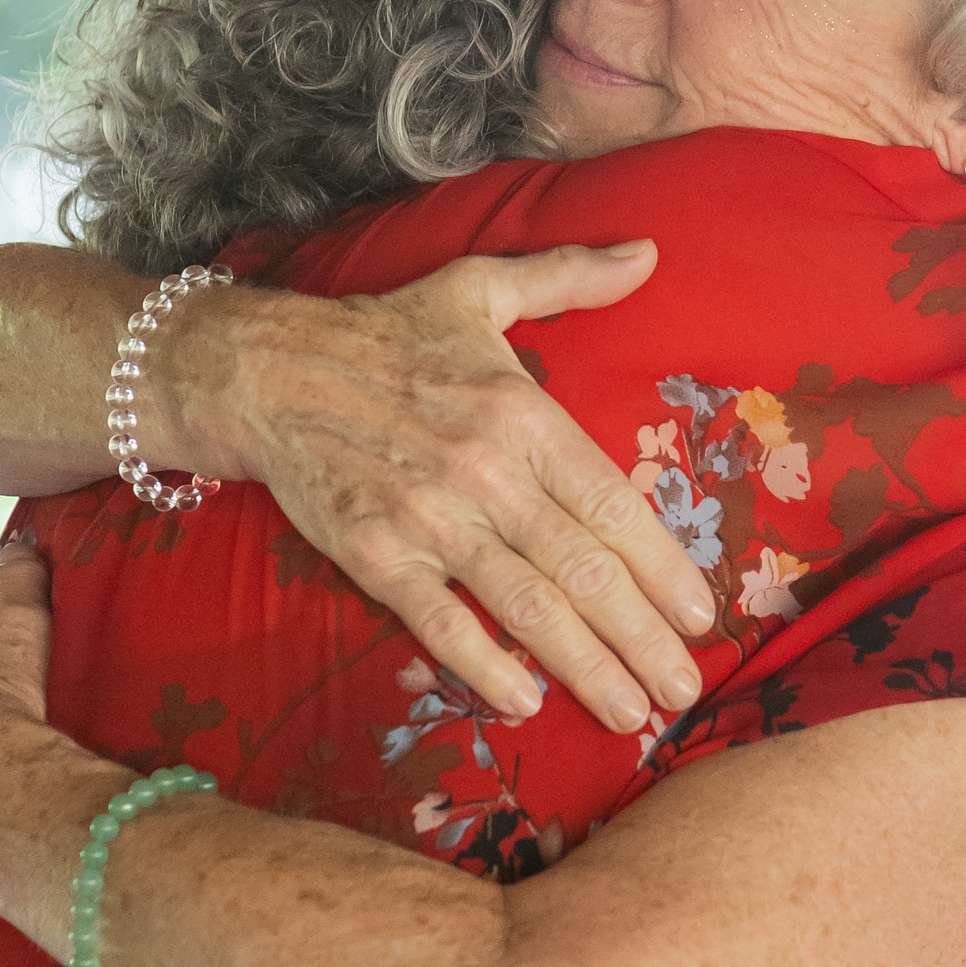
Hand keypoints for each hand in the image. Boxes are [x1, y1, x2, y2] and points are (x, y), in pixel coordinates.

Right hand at [165, 241, 718, 735]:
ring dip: (585, 666)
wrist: (266, 369)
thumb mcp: (479, 289)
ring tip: (630, 713)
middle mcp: (487, 470)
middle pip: (583, 570)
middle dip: (641, 638)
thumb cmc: (384, 334)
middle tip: (683, 689)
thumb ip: (569, 277)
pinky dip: (486, 666)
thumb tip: (649, 253)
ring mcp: (430, 518)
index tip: (699, 616)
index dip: (662, 567)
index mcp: (523, 413)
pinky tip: (525, 703)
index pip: (613, 504)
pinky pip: (442, 622)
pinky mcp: (375, 554)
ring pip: (526, 605)